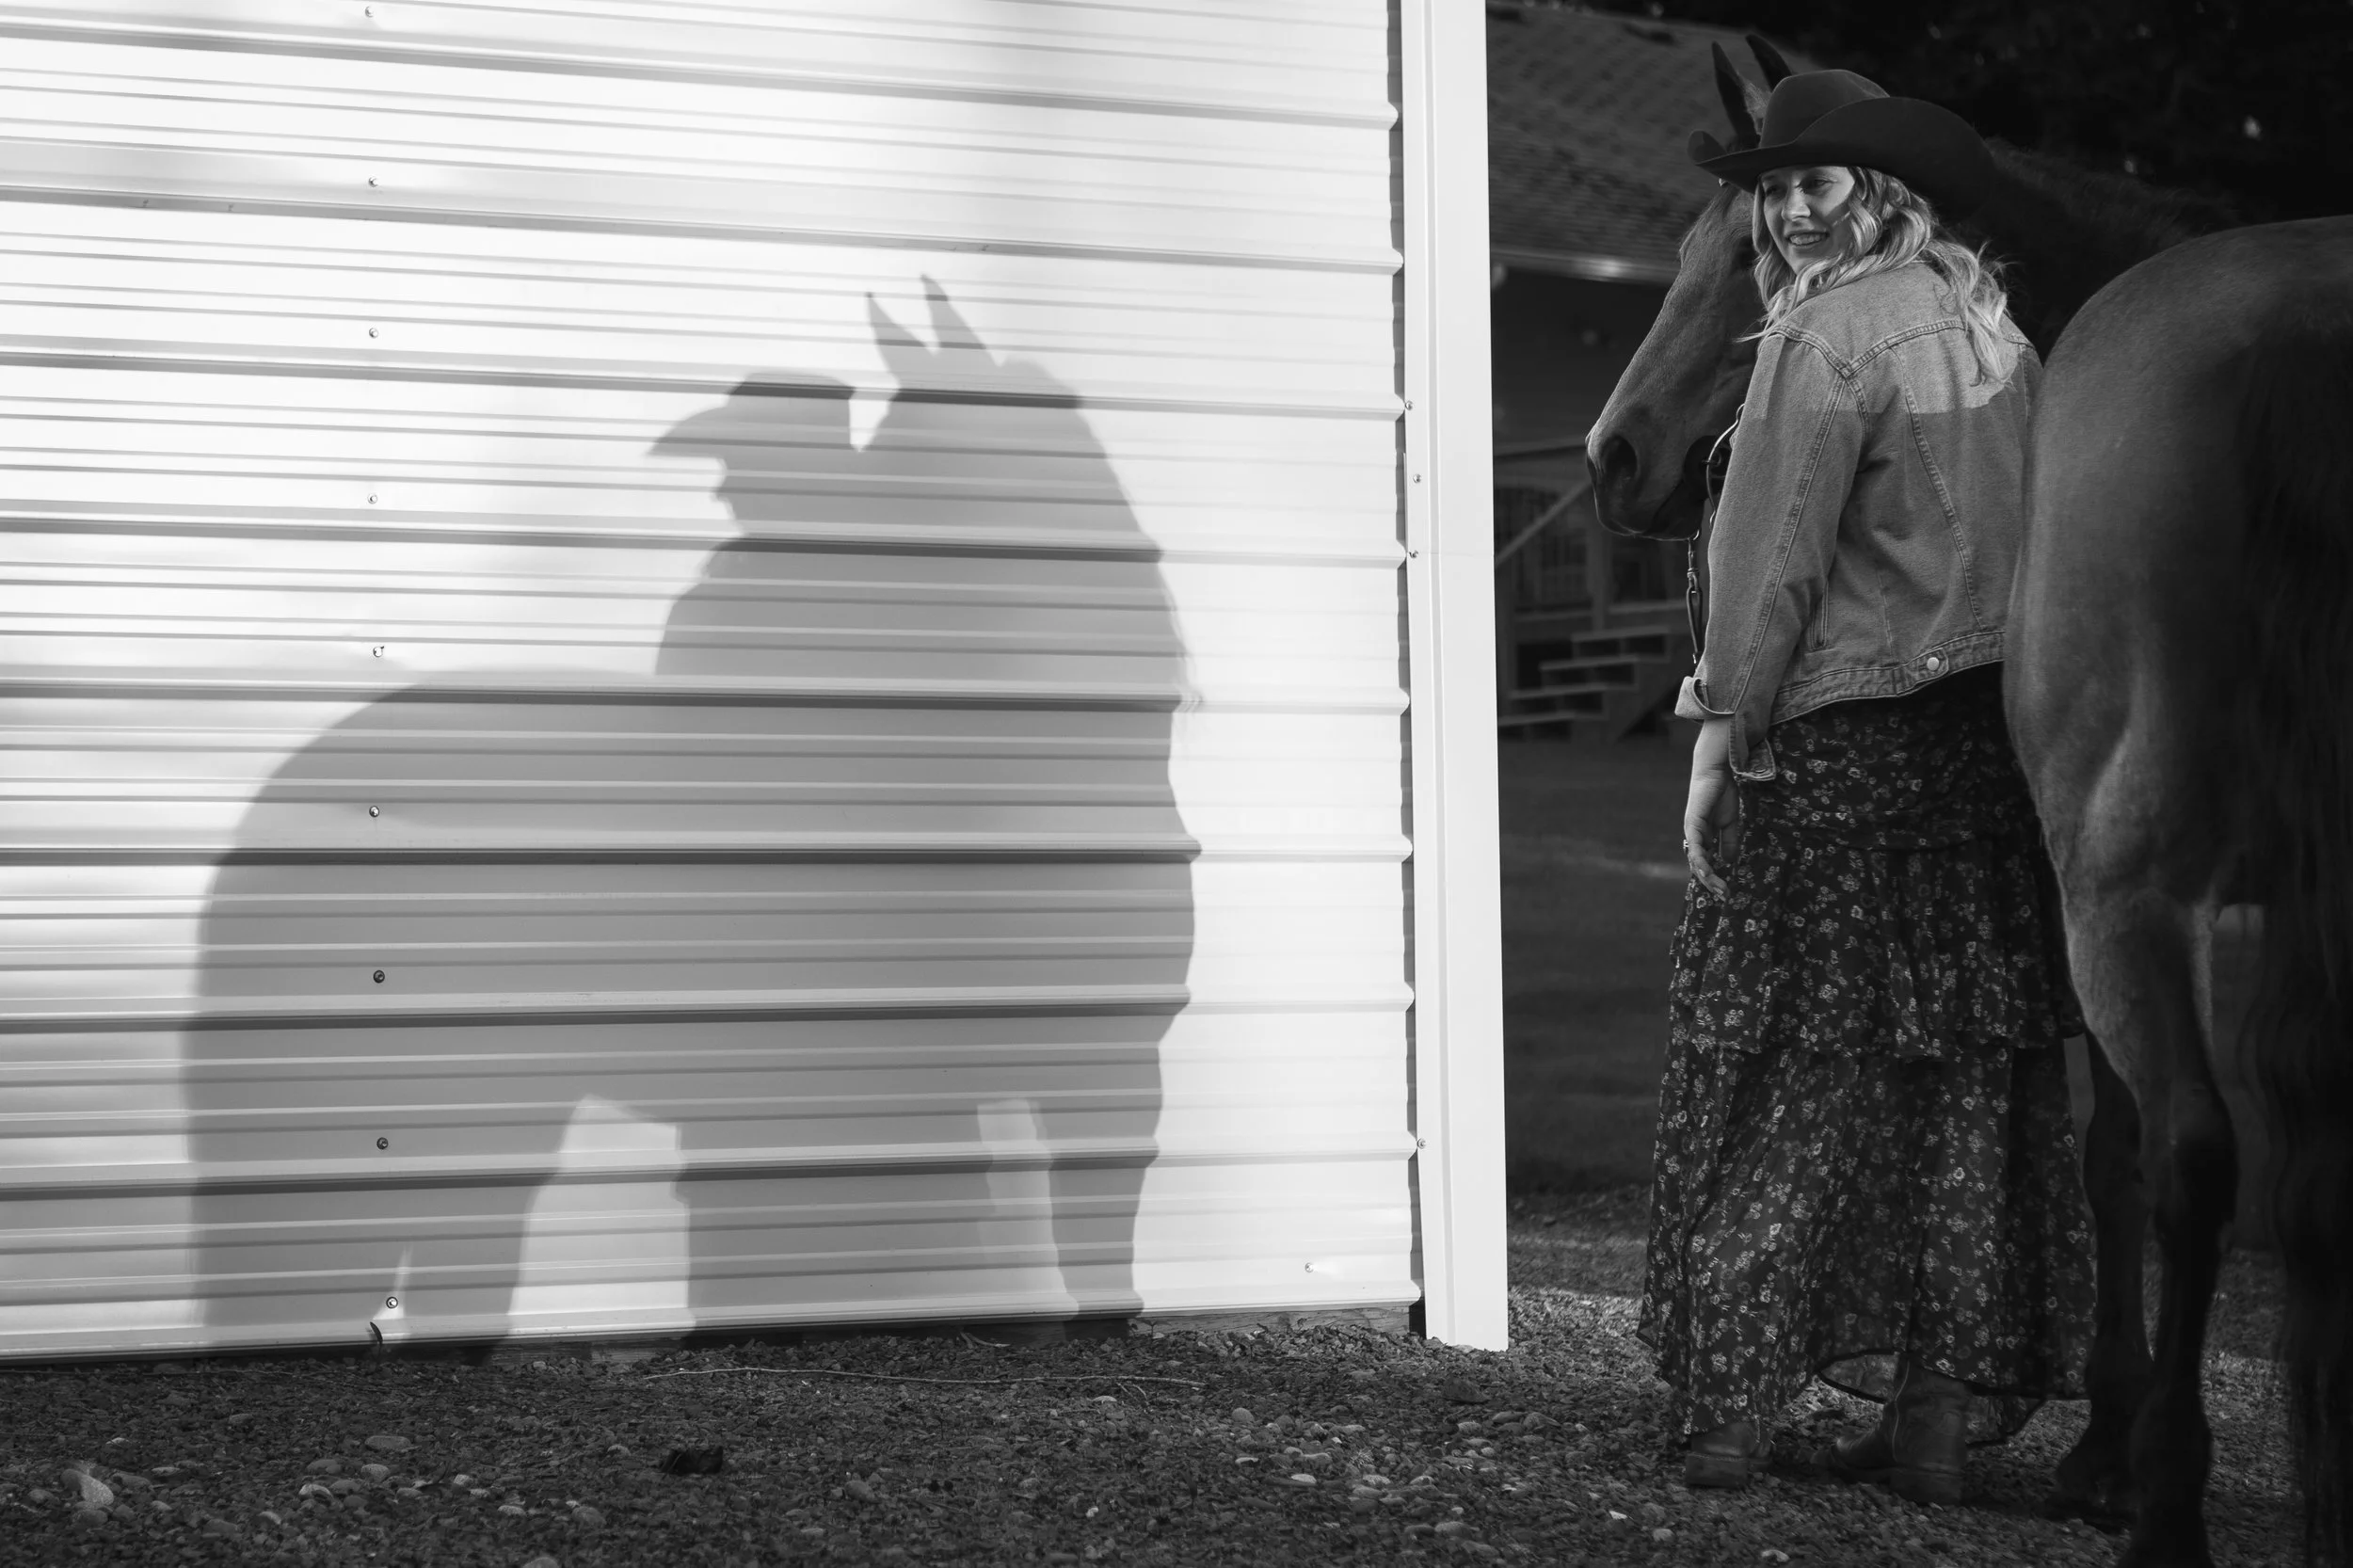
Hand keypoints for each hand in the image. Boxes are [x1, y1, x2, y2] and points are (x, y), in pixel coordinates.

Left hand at [1682, 718, 1739, 896]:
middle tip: (1723, 896)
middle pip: (1698, 866)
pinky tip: (1706, 872)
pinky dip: (1700, 860)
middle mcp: (1694, 836)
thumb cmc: (1722, 793)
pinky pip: (1695, 847)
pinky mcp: (1693, 824)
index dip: (1713, 878)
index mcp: (1702, 837)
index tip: (1725, 892)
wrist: (1717, 770)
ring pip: (1695, 860)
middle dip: (1710, 883)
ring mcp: (1691, 831)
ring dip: (1707, 877)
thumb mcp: (1730, 823)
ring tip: (1718, 889)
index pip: (1705, 863)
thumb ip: (1728, 842)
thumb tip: (1729, 863)